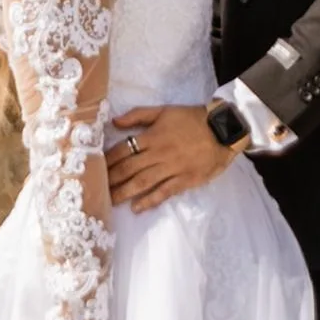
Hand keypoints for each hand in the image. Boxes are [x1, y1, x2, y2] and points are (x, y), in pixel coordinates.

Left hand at [106, 103, 238, 211]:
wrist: (224, 129)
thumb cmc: (192, 119)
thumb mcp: (164, 111)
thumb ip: (138, 116)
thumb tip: (114, 122)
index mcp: (153, 136)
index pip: (124, 149)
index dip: (108, 160)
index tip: (95, 168)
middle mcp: (159, 153)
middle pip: (130, 168)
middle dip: (111, 179)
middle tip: (96, 189)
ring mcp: (172, 168)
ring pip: (143, 182)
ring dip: (124, 192)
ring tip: (110, 201)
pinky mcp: (185, 180)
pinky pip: (164, 192)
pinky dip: (150, 200)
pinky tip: (137, 208)